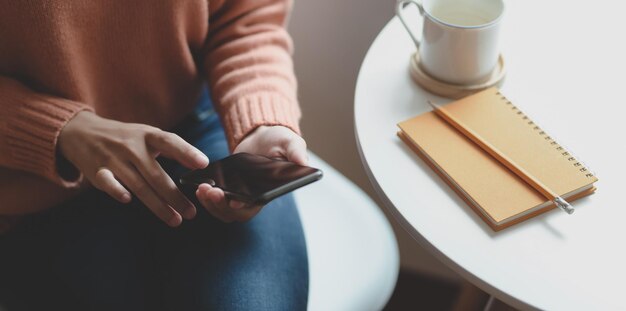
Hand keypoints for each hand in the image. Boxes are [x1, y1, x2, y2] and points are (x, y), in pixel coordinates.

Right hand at [58, 111, 208, 226]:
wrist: (81, 131)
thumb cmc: (125, 137)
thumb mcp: (147, 136)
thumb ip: (172, 148)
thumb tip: (202, 164)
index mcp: (147, 135)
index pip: (170, 142)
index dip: (186, 152)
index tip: (203, 164)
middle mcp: (131, 147)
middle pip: (156, 174)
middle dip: (175, 196)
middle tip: (191, 213)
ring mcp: (113, 159)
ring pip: (139, 185)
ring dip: (158, 205)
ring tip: (175, 220)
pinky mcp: (96, 171)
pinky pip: (108, 182)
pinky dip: (116, 190)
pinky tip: (127, 200)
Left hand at [196, 125, 306, 221]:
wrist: (262, 136)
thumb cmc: (280, 141)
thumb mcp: (290, 143)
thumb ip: (297, 152)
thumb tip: (304, 163)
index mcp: (271, 191)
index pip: (258, 205)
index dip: (244, 206)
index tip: (234, 201)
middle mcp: (255, 198)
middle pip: (237, 213)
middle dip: (222, 205)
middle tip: (211, 191)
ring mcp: (240, 196)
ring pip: (224, 211)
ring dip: (211, 203)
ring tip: (202, 189)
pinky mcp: (228, 190)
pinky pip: (216, 202)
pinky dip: (207, 198)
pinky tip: (199, 187)